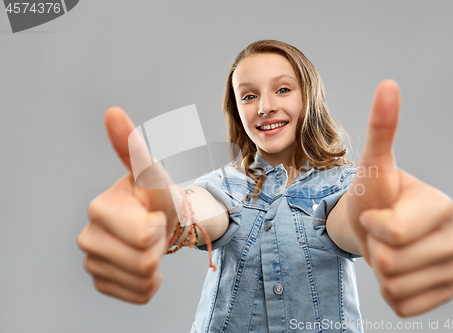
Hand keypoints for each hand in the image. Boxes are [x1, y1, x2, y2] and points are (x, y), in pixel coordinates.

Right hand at [77, 107, 178, 303]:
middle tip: (155, 230)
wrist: (163, 223)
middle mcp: (88, 238)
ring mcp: (93, 263)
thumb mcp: (152, 174)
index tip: (153, 213)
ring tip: (151, 244)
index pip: (143, 236)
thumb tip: (113, 111)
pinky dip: (151, 282)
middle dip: (160, 246)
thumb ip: (133, 147)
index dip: (159, 226)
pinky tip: (146, 264)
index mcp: (98, 209)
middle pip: (144, 261)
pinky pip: (139, 295)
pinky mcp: (103, 283)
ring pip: (142, 279)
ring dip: (158, 263)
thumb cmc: (158, 197)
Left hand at [347, 80, 452, 316]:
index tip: (376, 213)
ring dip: (380, 272)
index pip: (394, 233)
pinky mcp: (442, 292)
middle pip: (393, 263)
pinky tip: (397, 271)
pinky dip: (390, 293)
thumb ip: (382, 128)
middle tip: (379, 234)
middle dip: (374, 249)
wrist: (372, 227)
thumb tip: (388, 84)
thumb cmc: (373, 196)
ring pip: (396, 287)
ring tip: (386, 250)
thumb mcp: (373, 165)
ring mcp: (451, 268)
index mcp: (442, 206)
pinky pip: (404, 307)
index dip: (373, 225)